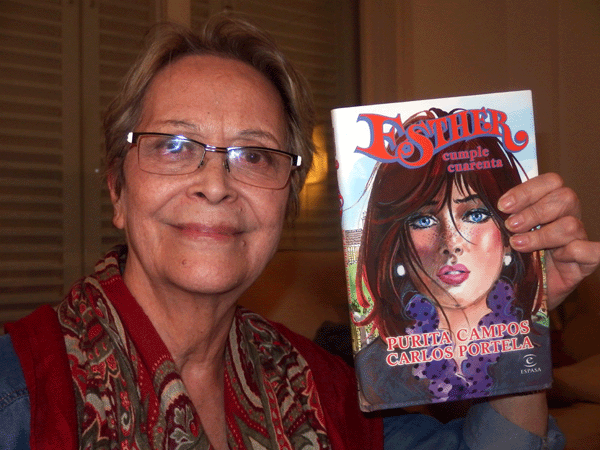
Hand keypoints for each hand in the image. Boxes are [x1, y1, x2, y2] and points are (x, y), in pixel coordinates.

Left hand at [497, 173, 599, 309]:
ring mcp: (578, 239)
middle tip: (510, 226)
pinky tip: (557, 257)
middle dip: (533, 211)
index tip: (503, 206)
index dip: (527, 190)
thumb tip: (477, 208)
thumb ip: (498, 219)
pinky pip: (593, 251)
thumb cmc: (512, 258)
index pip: (550, 181)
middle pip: (565, 198)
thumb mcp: (503, 235)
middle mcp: (567, 217)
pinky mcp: (586, 263)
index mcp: (549, 204)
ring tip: (518, 245)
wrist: (522, 292)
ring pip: (571, 225)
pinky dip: (576, 251)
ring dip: (542, 234)